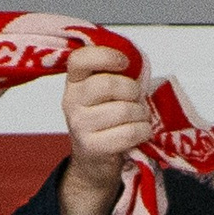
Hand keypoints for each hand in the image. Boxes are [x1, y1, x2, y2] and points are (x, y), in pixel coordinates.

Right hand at [59, 43, 154, 214]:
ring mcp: (79, 125)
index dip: (105, 55)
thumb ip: (118, 73)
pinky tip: (137, 134)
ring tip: (135, 120)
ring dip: (140, 115)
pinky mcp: (91, 146)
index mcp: (75, 82)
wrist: (96, 159)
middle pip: (110, 84)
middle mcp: (71, 102)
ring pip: (124, 110)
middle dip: (133, 92)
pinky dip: (143, 132)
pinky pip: (130, 132)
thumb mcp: (109, 90)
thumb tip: (138, 64)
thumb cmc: (109, 117)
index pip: (80, 59)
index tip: (124, 63)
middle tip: (133, 101)